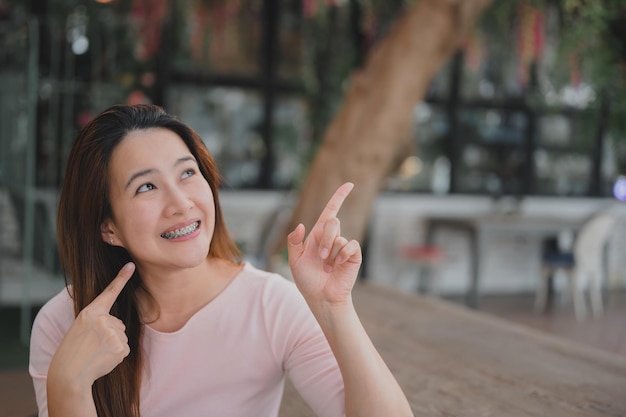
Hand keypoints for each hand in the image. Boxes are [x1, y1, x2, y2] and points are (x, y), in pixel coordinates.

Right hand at [48, 263, 134, 387]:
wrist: (69, 374)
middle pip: (118, 323)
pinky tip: (102, 359)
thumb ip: (98, 321)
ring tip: (95, 352)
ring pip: (122, 336)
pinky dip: (116, 356)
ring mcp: (113, 333)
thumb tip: (118, 326)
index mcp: (90, 313)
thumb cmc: (73, 351)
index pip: (109, 293)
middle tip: (92, 345)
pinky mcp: (120, 347)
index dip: (121, 278)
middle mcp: (103, 320)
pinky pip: (125, 349)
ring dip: (113, 345)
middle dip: (110, 334)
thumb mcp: (80, 328)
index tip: (131, 265)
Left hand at [287, 183, 361, 304]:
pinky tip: (337, 265)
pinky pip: (350, 246)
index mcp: (318, 234)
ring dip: (330, 254)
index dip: (339, 196)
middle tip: (320, 257)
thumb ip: (294, 241)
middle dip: (325, 239)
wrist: (320, 297)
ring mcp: (343, 246)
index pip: (330, 210)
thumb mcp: (294, 260)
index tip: (349, 185)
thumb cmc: (307, 279)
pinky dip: (341, 255)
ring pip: (339, 237)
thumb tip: (301, 225)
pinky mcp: (353, 256)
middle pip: (333, 222)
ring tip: (327, 268)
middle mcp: (332, 237)